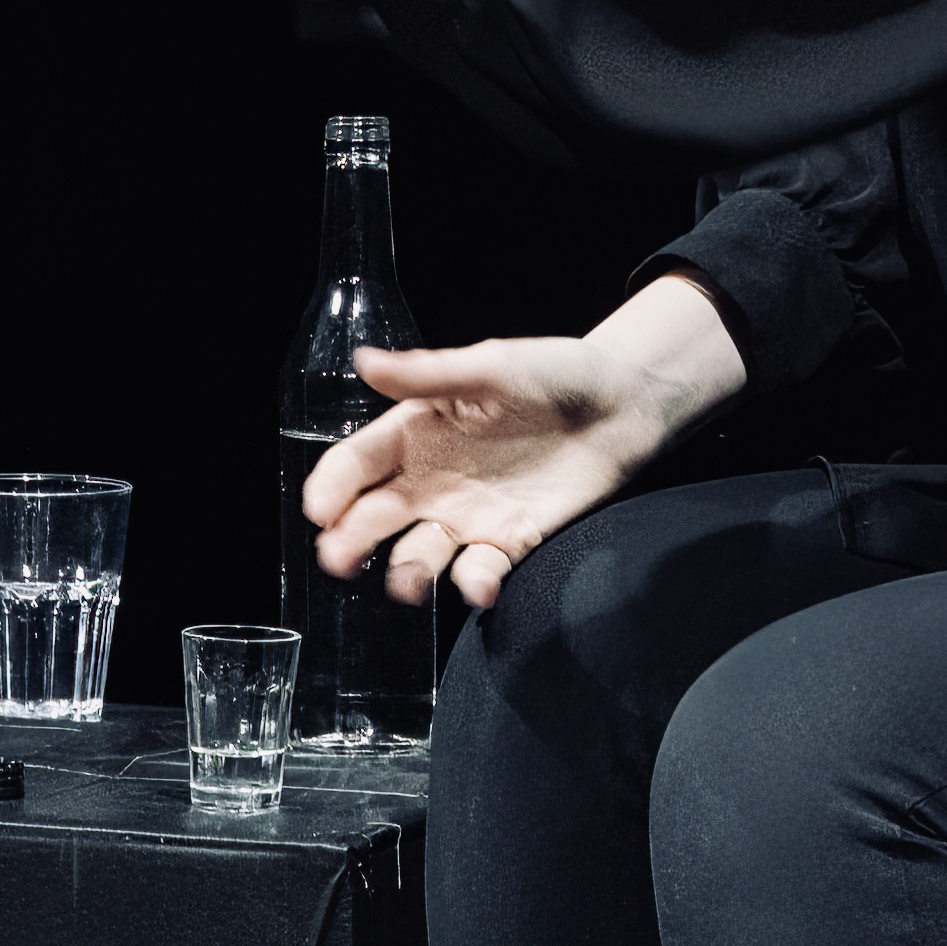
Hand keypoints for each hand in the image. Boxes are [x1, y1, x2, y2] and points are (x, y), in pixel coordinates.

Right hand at [297, 278, 747, 615]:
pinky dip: (476, 583)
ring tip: (406, 581)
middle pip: (375, 516)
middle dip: (350, 540)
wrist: (626, 407)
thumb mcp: (492, 366)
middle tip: (338, 557)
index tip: (320, 509)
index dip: (333, 485)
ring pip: (419, 554)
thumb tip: (364, 362)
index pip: (357, 463)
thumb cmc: (557, 374)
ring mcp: (468, 516)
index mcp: (415, 431)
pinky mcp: (511, 543)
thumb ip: (429, 374)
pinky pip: (481, 571)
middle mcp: (431, 480)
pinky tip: (480, 582)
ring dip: (406, 571)